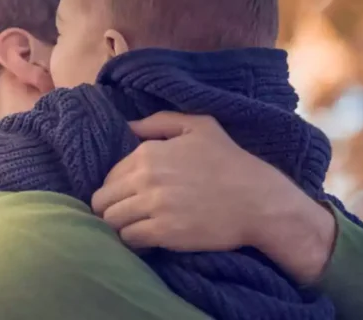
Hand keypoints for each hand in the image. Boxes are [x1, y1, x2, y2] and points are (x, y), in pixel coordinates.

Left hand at [91, 112, 336, 283]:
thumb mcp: (198, 126)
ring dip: (120, 226)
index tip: (129, 195)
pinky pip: (129, 239)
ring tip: (135, 227)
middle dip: (111, 208)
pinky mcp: (164, 232)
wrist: (258, 201)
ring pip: (112, 221)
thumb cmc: (229, 161)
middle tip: (128, 214)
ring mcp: (154, 206)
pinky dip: (133, 241)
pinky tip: (147, 238)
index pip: (110, 175)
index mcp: (148, 152)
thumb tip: (127, 126)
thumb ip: (159, 122)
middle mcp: (146, 177)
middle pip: (103, 200)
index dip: (116, 187)